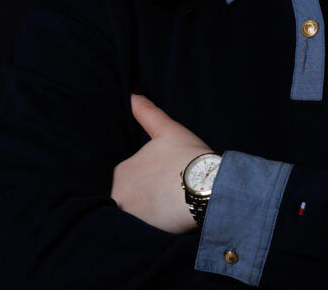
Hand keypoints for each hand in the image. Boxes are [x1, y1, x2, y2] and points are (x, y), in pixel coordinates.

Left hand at [110, 93, 212, 233]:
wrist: (209, 187)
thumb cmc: (190, 157)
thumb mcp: (168, 131)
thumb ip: (147, 112)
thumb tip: (132, 92)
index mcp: (121, 171)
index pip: (123, 182)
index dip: (141, 185)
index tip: (157, 187)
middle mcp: (118, 194)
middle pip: (124, 201)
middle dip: (138, 203)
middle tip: (161, 202)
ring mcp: (128, 216)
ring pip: (129, 218)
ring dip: (140, 218)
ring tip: (162, 217)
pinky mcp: (140, 234)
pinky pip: (137, 235)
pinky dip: (145, 233)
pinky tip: (162, 229)